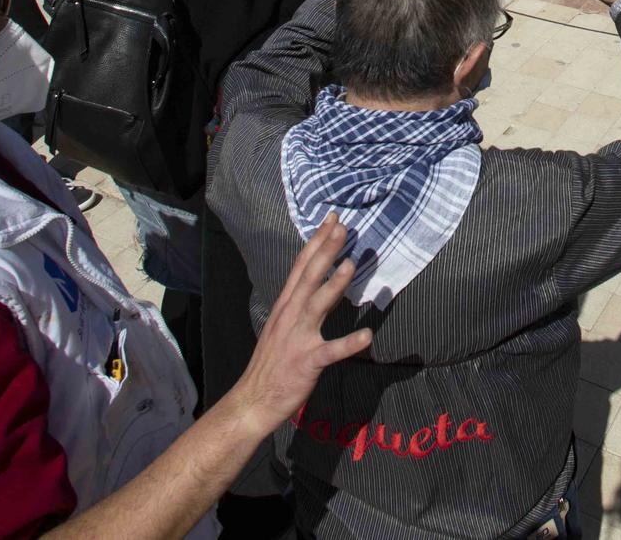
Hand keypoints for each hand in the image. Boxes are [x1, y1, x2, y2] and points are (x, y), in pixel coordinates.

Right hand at [227, 215, 371, 429]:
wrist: (253, 400)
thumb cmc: (273, 363)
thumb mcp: (283, 325)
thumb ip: (302, 304)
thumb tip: (323, 284)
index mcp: (285, 306)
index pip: (302, 266)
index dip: (317, 241)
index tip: (332, 219)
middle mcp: (289, 316)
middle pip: (309, 277)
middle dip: (326, 251)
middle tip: (343, 227)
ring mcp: (297, 338)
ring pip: (317, 306)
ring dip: (334, 285)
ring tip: (351, 264)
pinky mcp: (306, 362)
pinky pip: (330, 352)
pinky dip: (348, 343)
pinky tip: (367, 336)